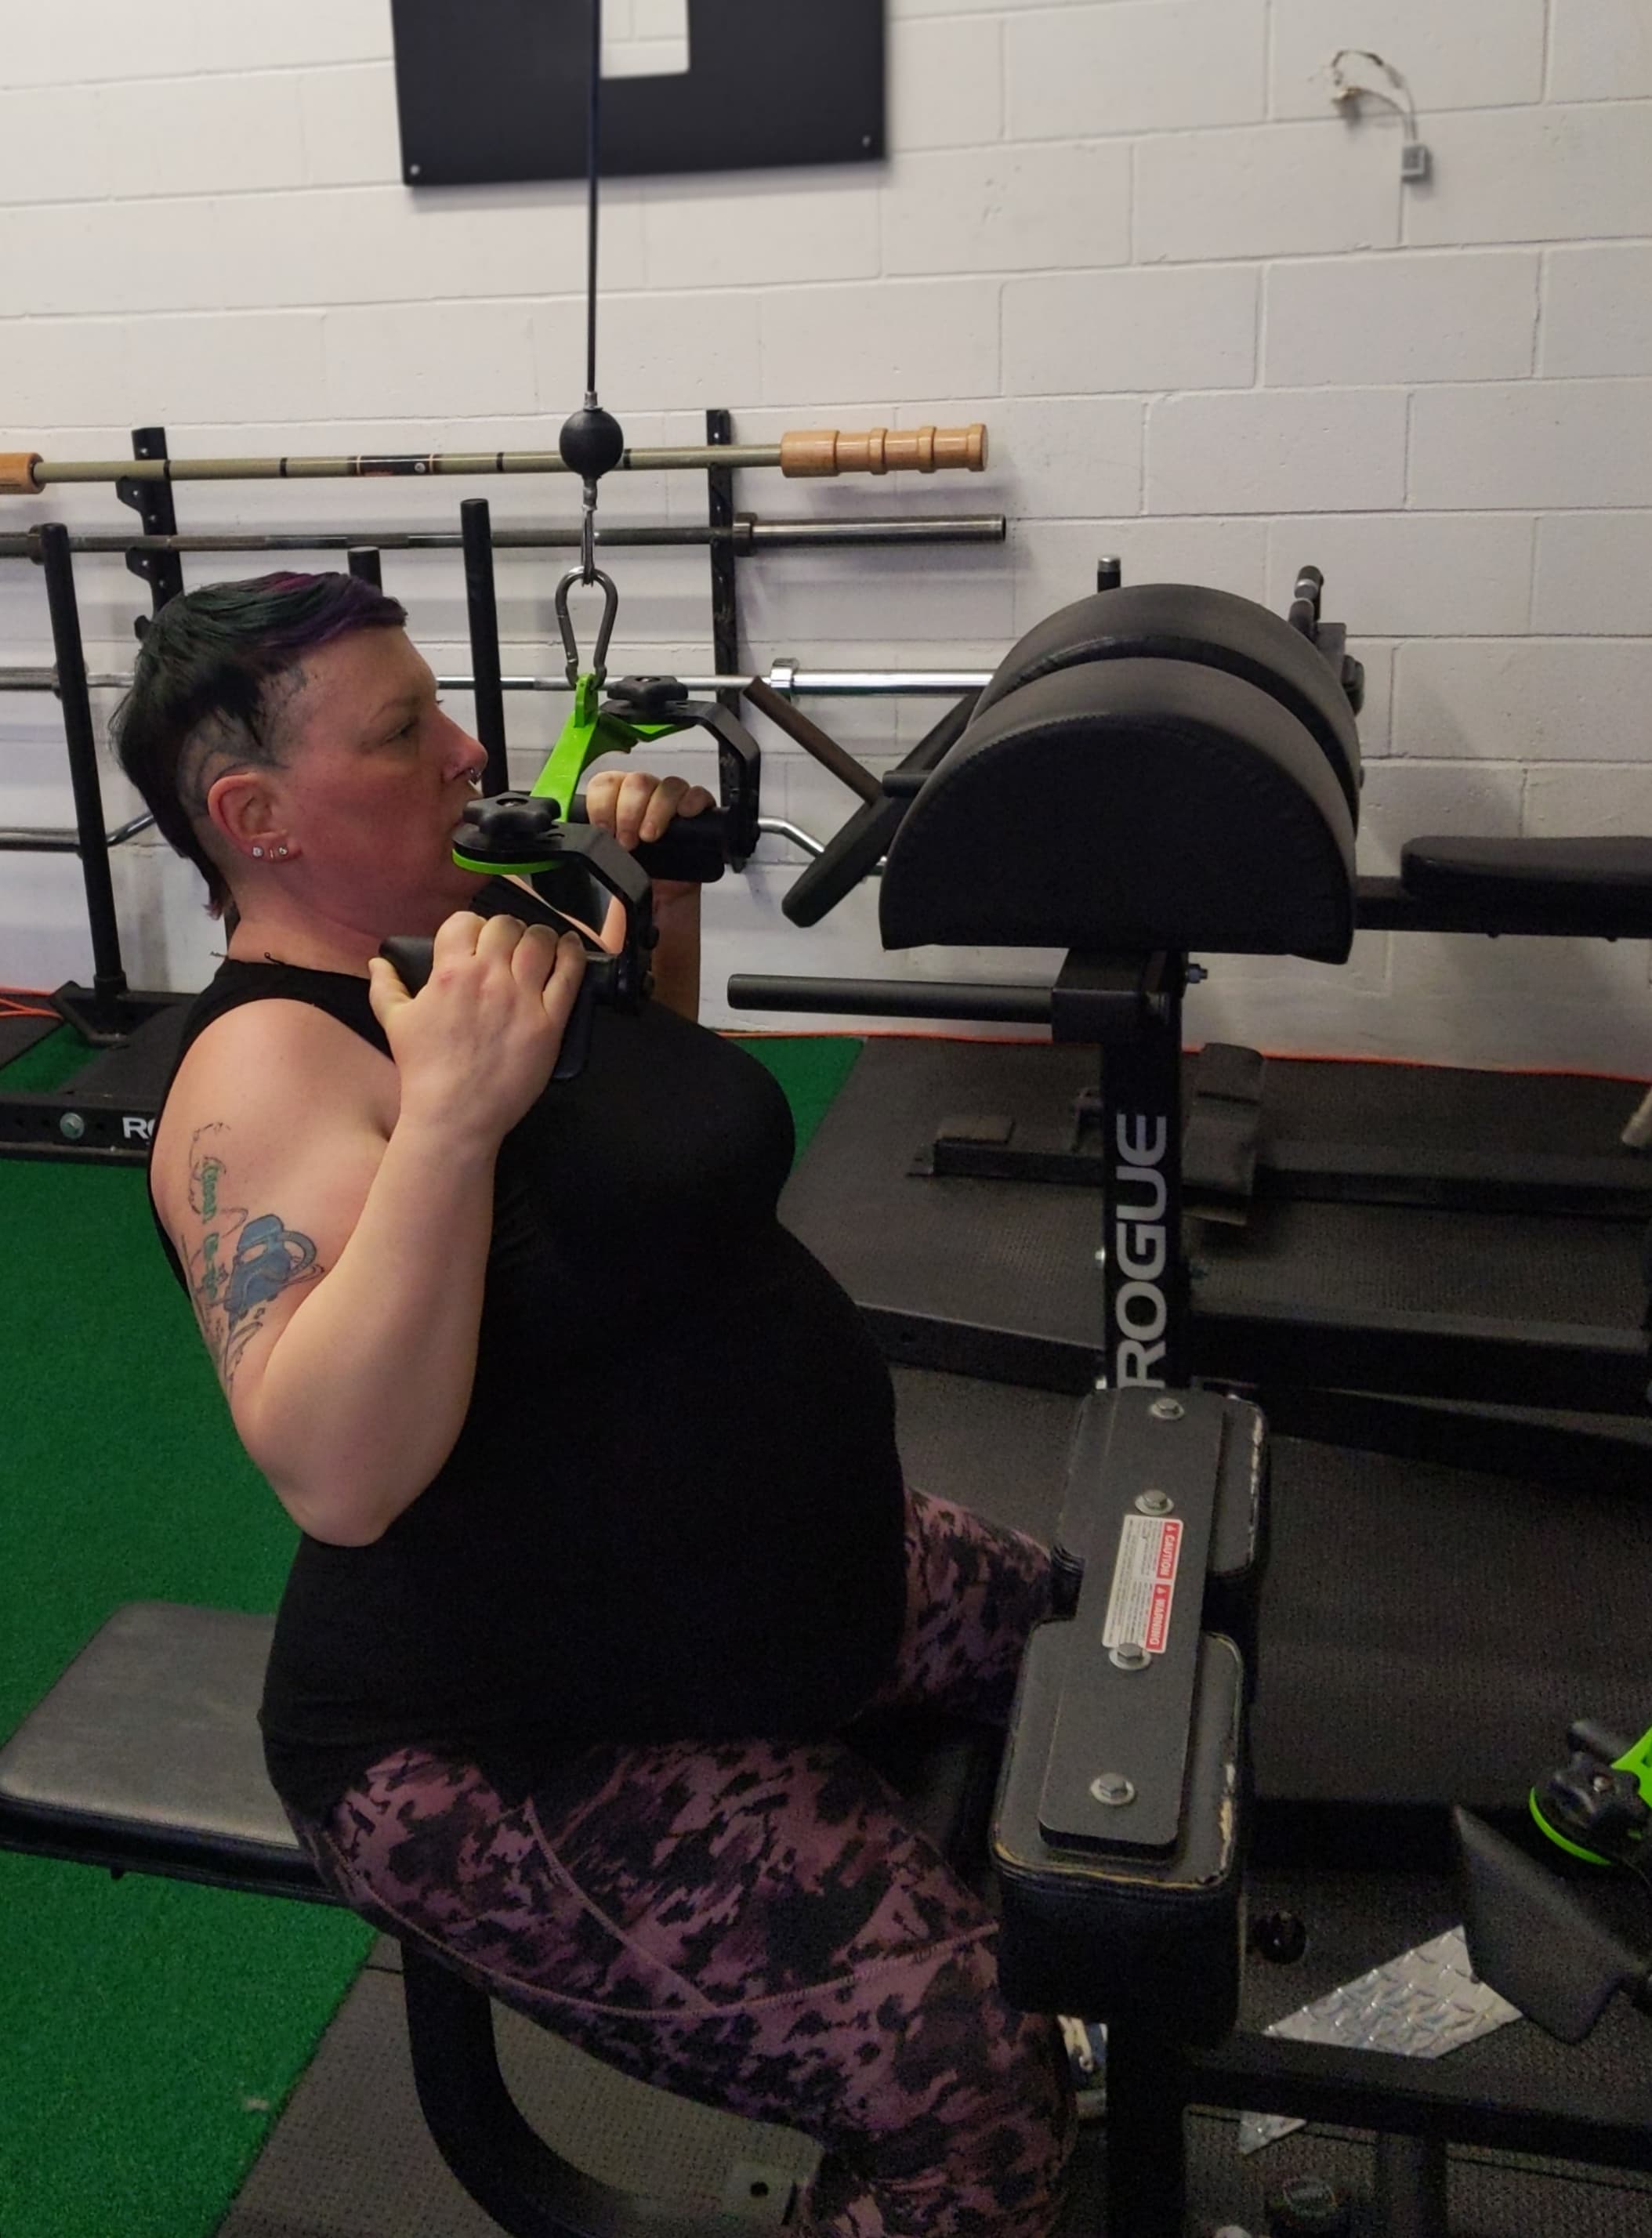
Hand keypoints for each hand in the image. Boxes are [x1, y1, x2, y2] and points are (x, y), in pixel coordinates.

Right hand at [368, 910, 586, 1147]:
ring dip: (539, 937)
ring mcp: (522, 998)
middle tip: (507, 946)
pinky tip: (570, 947)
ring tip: (539, 945)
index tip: (476, 940)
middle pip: (506, 926)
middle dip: (506, 930)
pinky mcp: (550, 1022)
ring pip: (540, 942)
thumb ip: (385, 987)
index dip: (472, 926)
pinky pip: (569, 975)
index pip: (466, 922)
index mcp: (451, 974)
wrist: (455, 1114)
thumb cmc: (424, 1071)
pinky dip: (572, 954)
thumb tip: (377, 962)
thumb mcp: (394, 1023)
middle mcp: (489, 978)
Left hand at [583, 768, 714, 908]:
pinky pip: (699, 795)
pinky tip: (684, 814)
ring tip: (651, 837)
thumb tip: (574, 845)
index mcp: (616, 804)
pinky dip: (692, 800)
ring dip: (657, 809)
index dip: (602, 804)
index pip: (606, 784)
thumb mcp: (602, 867)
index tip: (604, 830)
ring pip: (668, 785)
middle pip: (637, 781)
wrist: (662, 909)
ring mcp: (672, 806)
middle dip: (629, 812)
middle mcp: (644, 800)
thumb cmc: (632, 885)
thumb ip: (588, 850)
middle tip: (627, 843)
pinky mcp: (698, 817)